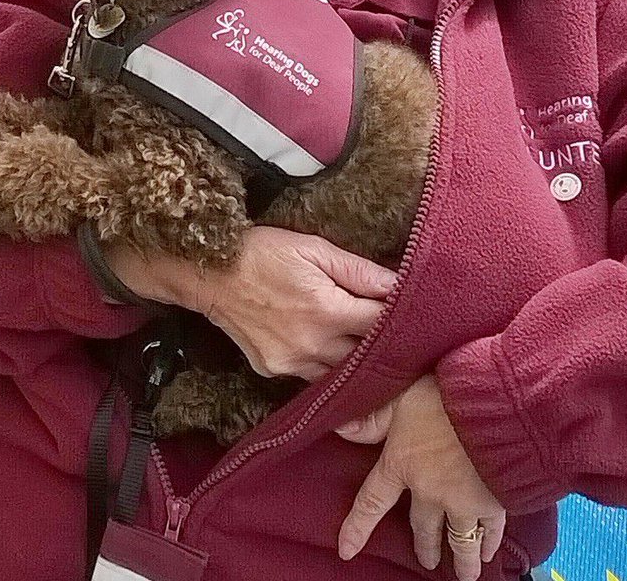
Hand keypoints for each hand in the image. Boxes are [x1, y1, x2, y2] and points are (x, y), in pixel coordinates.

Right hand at [106, 227, 395, 380]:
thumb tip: (399, 284)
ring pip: (340, 375)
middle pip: (364, 357)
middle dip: (382, 348)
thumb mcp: (314, 248)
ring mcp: (292, 364)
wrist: (210, 273)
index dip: (400, 321)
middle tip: (401, 339)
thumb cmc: (263, 252)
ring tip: (369, 351)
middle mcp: (313, 346)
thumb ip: (359, 271)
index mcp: (328, 311)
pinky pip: (311, 377)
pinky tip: (332, 354)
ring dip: (355, 363)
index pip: (380, 325)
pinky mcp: (273, 371)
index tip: (416, 318)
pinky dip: (326, 367)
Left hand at [336, 375, 505, 580]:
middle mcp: (429, 491)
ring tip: (462, 574)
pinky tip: (488, 553)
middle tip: (426, 560)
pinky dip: (489, 545)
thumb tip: (342, 429)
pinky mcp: (495, 502)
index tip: (347, 550)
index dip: (357, 528)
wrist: (493, 405)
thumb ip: (374, 417)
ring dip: (459, 558)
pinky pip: (490, 531)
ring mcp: (463, 501)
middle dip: (424, 546)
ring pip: (458, 539)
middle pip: (422, 528)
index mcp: (400, 465)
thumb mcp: (400, 395)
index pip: (372, 503)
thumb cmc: (443, 393)